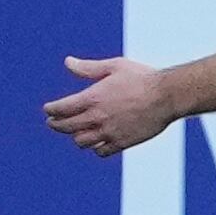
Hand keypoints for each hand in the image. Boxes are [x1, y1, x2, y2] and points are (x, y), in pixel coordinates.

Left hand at [49, 55, 185, 154]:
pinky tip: (98, 142)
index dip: (51, 110)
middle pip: (66, 127)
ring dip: (76, 136)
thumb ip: (88, 68)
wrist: (167, 96)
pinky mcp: (122, 143)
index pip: (61, 108)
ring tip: (77, 132)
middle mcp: (97, 117)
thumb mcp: (114, 66)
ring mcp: (109, 132)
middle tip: (53, 122)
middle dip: (56, 124)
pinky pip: (100, 152)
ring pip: (81, 142)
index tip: (48, 110)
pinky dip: (95, 148)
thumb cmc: (142, 77)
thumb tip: (68, 62)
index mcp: (93, 97)